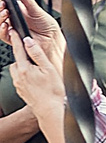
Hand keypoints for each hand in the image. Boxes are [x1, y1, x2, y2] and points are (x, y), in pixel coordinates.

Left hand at [3, 8, 62, 123]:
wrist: (51, 110)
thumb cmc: (53, 91)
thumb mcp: (49, 69)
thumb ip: (37, 54)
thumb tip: (29, 41)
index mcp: (24, 69)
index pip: (18, 50)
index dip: (16, 40)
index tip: (14, 32)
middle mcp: (18, 76)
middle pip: (17, 61)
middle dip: (24, 58)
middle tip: (37, 61)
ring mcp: (18, 85)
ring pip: (18, 70)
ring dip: (25, 68)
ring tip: (39, 73)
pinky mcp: (21, 91)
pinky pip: (20, 79)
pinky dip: (26, 77)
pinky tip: (38, 82)